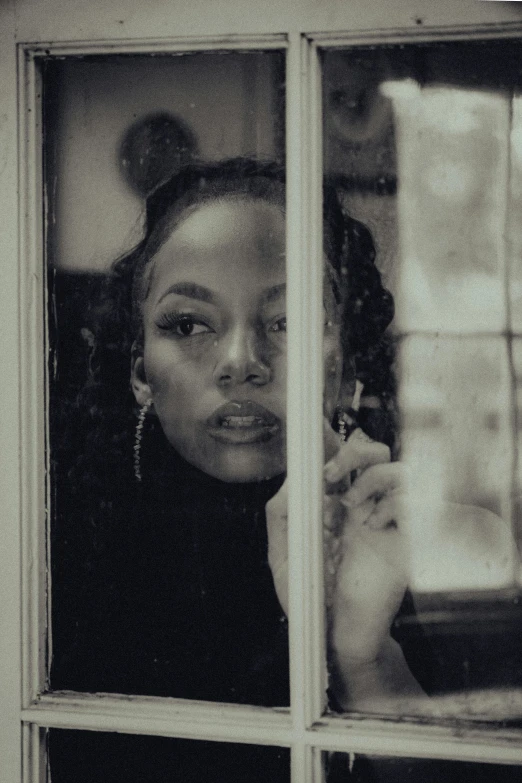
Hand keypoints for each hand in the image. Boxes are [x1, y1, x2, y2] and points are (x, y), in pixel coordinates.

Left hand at [266, 422, 421, 709]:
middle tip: (332, 472)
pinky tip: (372, 525)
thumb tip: (291, 481)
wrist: (340, 638)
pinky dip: (392, 503)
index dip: (332, 440)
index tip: (316, 434)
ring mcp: (385, 520)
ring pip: (396, 468)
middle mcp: (361, 507)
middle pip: (371, 453)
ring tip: (351, 504)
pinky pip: (411, 500)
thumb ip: (280, 517)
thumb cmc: (312, 599)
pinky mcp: (405, 538)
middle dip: (352, 452)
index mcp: (333, 507)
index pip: (340, 460)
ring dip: (372, 476)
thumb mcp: (283, 558)